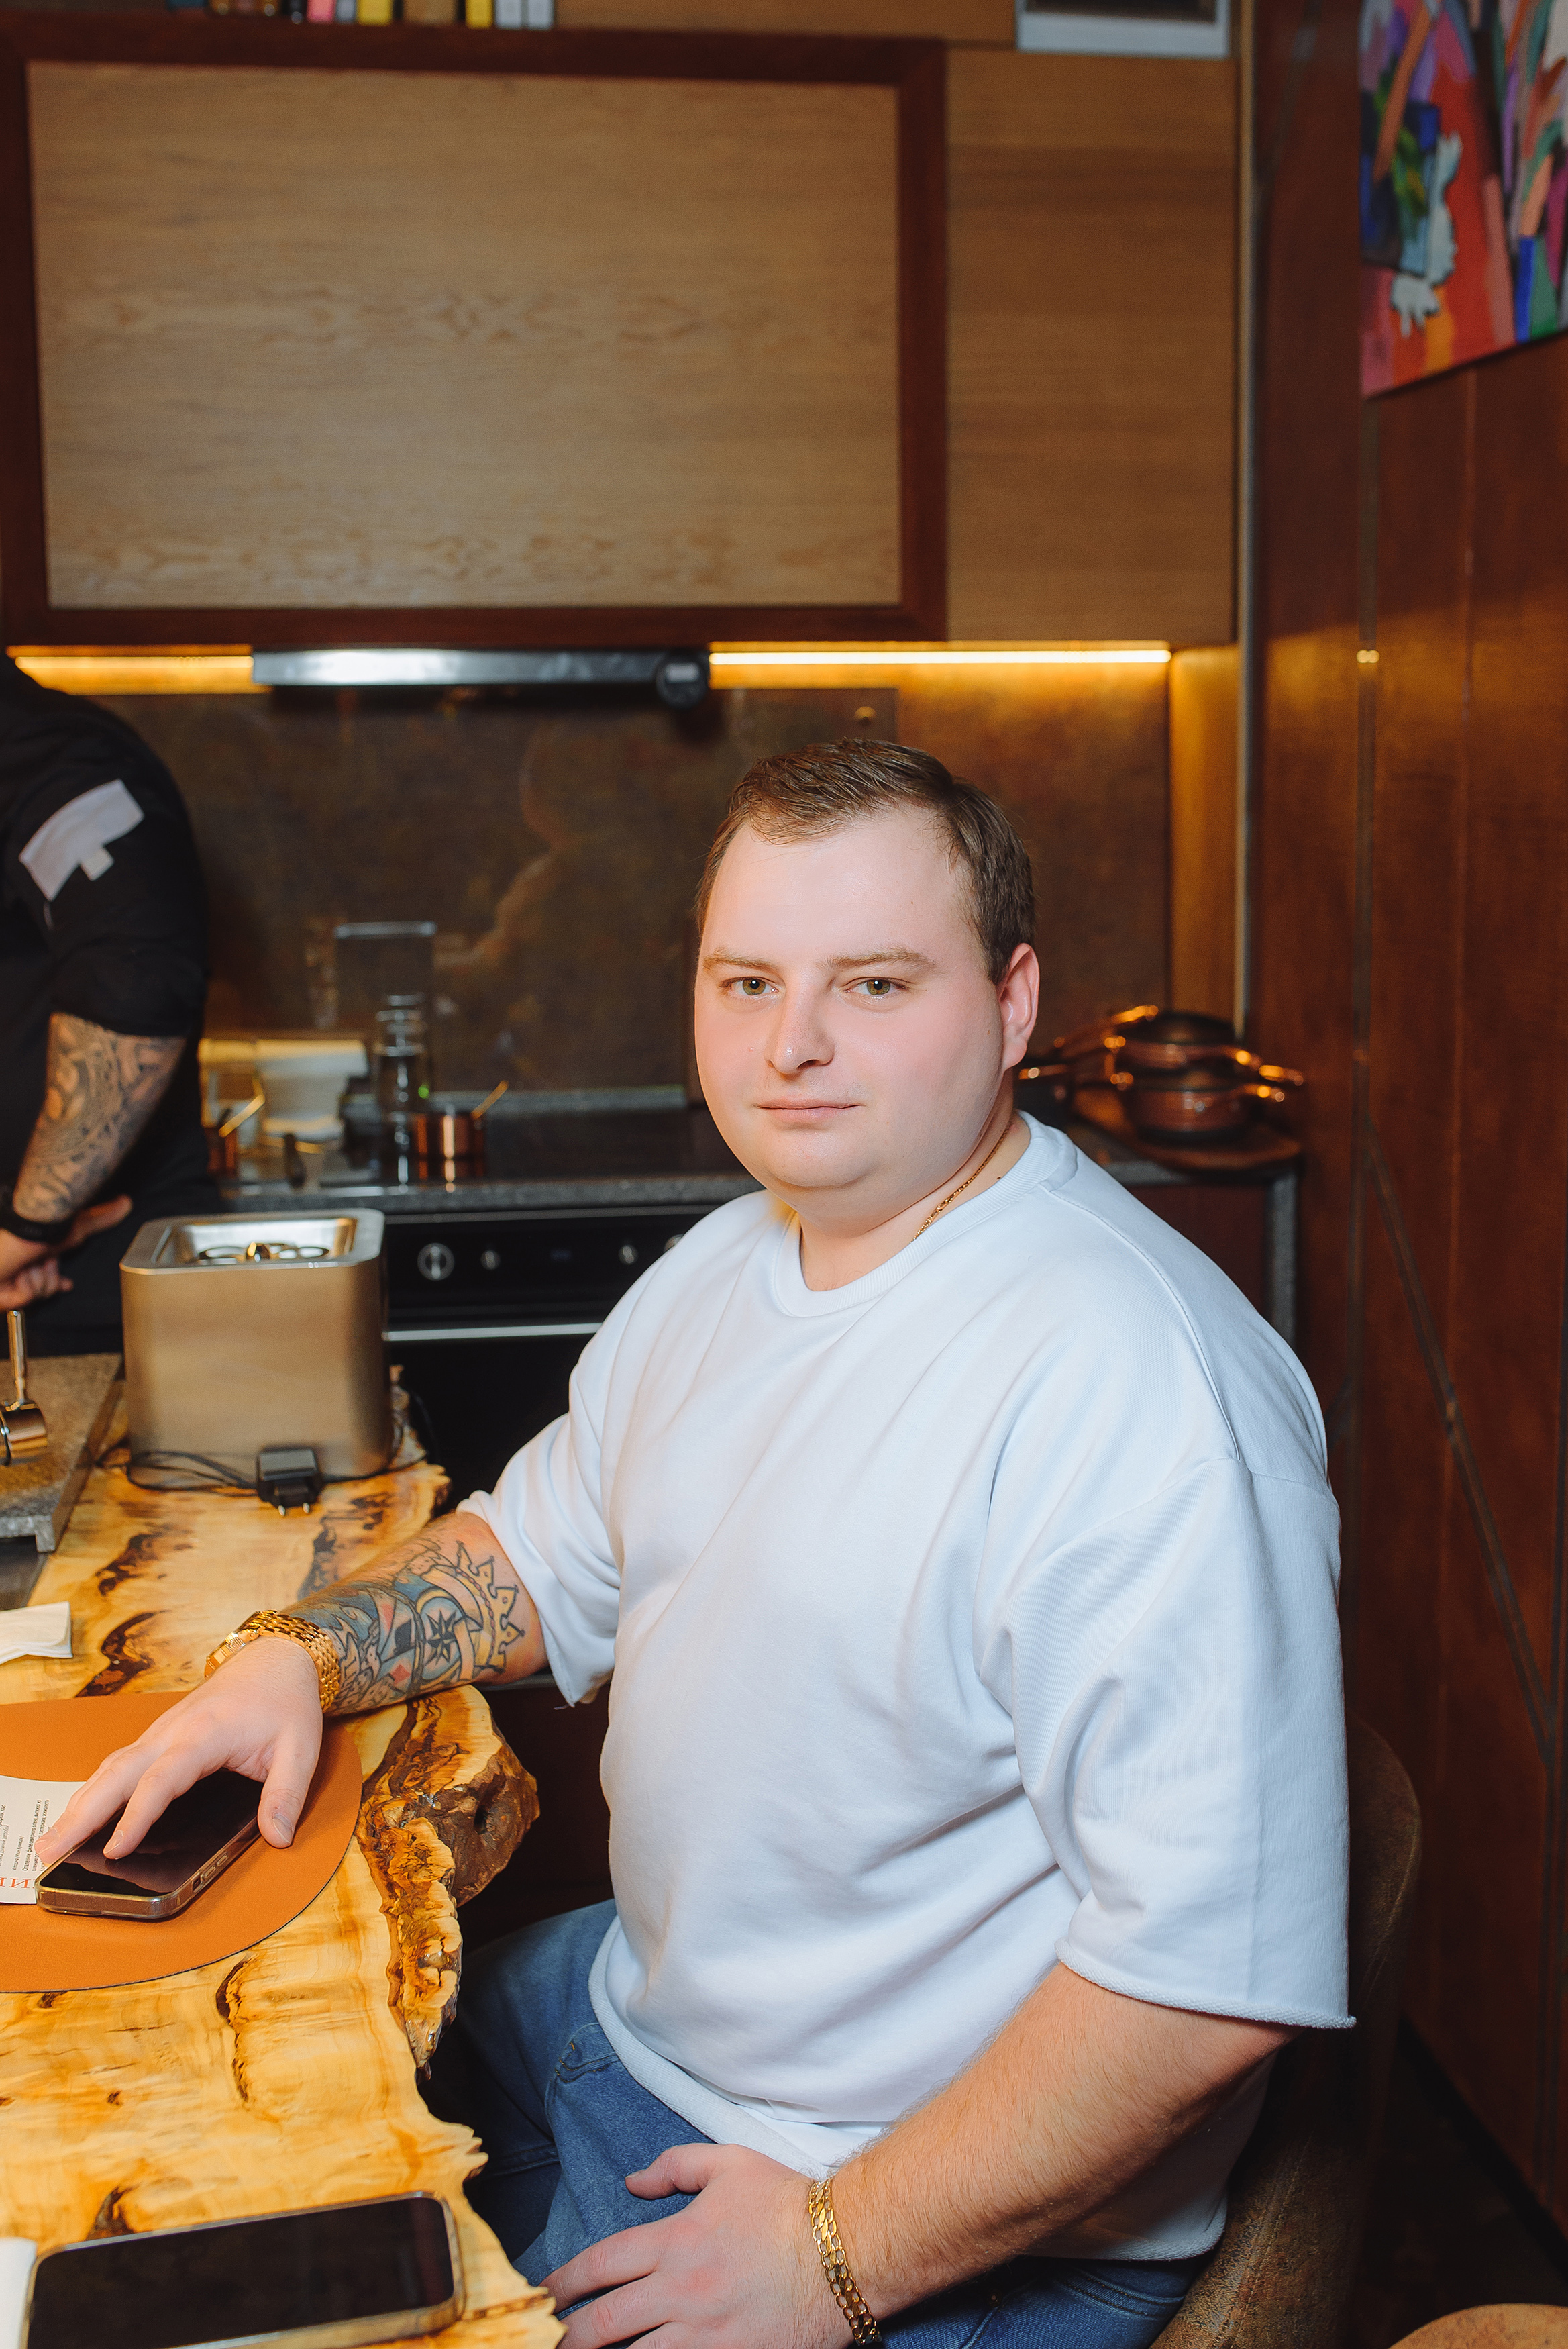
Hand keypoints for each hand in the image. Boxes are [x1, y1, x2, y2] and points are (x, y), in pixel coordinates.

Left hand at [0, 1195, 132, 1310]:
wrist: (9, 1249)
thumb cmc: (31, 1235)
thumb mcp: (74, 1228)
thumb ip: (101, 1218)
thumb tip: (125, 1202)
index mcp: (39, 1248)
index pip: (52, 1268)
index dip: (59, 1279)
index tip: (66, 1283)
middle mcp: (26, 1262)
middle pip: (49, 1282)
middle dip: (48, 1276)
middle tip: (41, 1263)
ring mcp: (16, 1277)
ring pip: (41, 1291)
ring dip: (38, 1280)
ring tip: (28, 1268)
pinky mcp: (7, 1293)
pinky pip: (27, 1299)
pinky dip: (26, 1290)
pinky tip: (20, 1279)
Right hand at [33, 1638, 322, 1867]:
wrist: (276, 1658)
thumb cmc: (286, 1701)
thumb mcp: (300, 1749)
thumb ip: (287, 1794)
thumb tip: (279, 1837)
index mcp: (206, 1733)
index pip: (162, 1779)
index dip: (136, 1816)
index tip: (115, 1850)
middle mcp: (173, 1730)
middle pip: (117, 1773)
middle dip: (82, 1813)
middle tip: (51, 1850)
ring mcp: (162, 1731)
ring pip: (111, 1767)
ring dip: (80, 1802)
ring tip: (51, 1840)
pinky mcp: (160, 1735)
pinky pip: (120, 1763)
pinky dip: (96, 1788)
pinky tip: (81, 1813)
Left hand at [543, 2144, 844, 2348]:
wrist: (846, 2250)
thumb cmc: (787, 2204)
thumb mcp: (730, 2163)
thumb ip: (675, 2166)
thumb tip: (633, 2182)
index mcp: (676, 2240)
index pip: (601, 2264)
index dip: (563, 2282)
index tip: (544, 2294)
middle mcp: (682, 2290)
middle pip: (604, 2324)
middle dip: (567, 2337)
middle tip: (548, 2341)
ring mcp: (705, 2333)